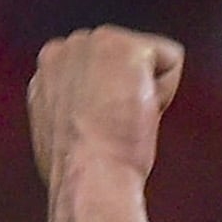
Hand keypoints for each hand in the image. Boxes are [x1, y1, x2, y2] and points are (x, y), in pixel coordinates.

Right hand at [29, 27, 182, 186]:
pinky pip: (171, 59)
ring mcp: (94, 43)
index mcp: (50, 67)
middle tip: (113, 128)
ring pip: (150, 59)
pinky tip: (139, 113)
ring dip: (145, 93)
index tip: (98, 129)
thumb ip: (72, 106)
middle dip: (129, 91)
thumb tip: (85, 116)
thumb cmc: (81, 173)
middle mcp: (67, 47)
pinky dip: (166, 90)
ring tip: (122, 121)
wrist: (90, 179)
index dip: (110, 102)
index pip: (103, 68)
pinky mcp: (125, 47)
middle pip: (127, 60)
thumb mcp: (61, 131)